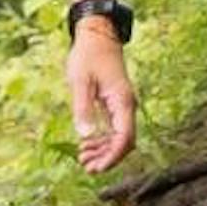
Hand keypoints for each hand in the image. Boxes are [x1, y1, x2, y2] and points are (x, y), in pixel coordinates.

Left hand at [68, 21, 136, 175]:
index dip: (112, 157)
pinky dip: (102, 139)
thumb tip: (85, 135)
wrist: (96, 36)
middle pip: (124, 142)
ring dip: (103, 151)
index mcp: (122, 102)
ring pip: (119, 137)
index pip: (124, 138)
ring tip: (82, 159)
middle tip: (86, 167)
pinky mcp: (115, 104)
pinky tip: (86, 144)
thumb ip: (83, 108)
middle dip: (107, 158)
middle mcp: (126, 106)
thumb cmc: (88, 57)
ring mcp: (122, 106)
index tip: (96, 168)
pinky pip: (113, 129)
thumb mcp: (80, 82)